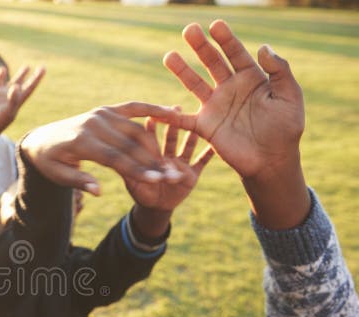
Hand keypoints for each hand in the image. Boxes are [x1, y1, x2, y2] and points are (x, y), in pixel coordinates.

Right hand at [0, 65, 44, 135]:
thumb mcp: (7, 111)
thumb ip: (13, 99)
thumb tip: (17, 86)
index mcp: (18, 100)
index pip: (30, 87)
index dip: (37, 78)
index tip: (43, 69)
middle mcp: (11, 96)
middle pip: (25, 83)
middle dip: (33, 76)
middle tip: (42, 67)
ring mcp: (2, 94)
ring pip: (13, 81)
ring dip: (20, 74)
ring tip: (27, 67)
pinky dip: (1, 75)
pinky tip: (3, 69)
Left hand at [21, 102, 180, 195]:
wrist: (41, 138)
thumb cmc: (50, 161)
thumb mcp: (57, 174)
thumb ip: (79, 181)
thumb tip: (99, 191)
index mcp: (80, 140)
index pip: (114, 158)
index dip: (136, 170)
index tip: (156, 181)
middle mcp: (93, 123)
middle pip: (129, 145)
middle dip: (152, 162)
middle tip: (172, 177)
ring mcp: (101, 113)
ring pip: (136, 130)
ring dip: (155, 147)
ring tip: (171, 164)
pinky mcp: (107, 109)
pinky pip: (134, 107)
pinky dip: (153, 109)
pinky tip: (172, 114)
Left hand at [125, 118, 213, 211]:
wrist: (156, 207)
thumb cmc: (141, 193)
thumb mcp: (133, 183)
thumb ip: (127, 172)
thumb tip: (116, 162)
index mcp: (152, 156)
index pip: (150, 139)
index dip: (151, 129)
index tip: (151, 117)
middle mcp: (168, 156)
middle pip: (171, 138)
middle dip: (173, 125)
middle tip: (176, 108)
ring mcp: (181, 164)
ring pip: (187, 146)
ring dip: (191, 136)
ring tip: (197, 122)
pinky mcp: (193, 174)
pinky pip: (202, 162)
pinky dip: (209, 154)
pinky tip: (215, 144)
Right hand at [163, 20, 303, 182]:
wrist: (272, 160)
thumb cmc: (285, 129)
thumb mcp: (290, 97)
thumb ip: (280, 71)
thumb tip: (263, 47)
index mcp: (251, 79)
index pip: (236, 54)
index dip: (226, 39)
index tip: (216, 25)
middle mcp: (230, 89)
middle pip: (212, 63)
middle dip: (201, 46)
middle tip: (189, 29)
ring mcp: (216, 107)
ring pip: (195, 84)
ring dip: (182, 70)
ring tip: (169, 56)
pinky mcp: (206, 126)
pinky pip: (184, 120)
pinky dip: (170, 116)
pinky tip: (156, 109)